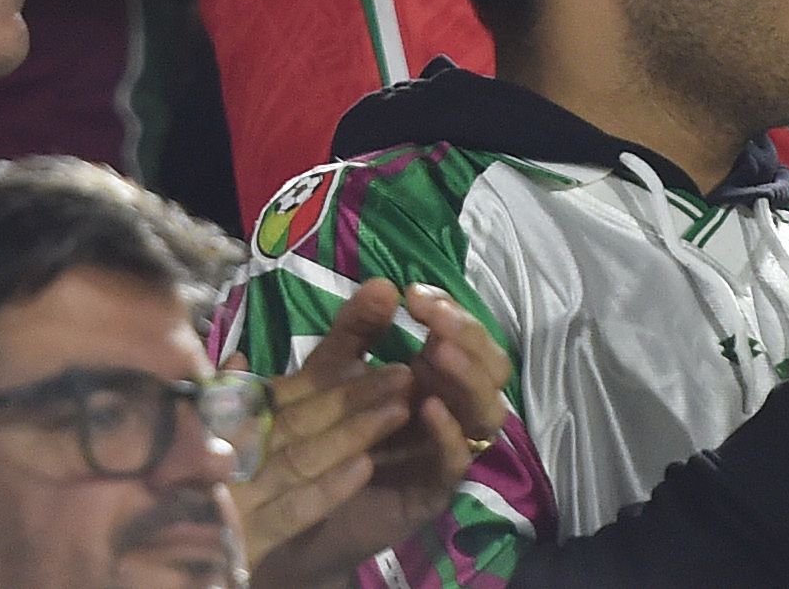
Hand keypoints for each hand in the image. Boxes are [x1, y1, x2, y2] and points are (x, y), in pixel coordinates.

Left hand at [240, 279, 507, 588]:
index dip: (451, 312)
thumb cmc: (323, 432)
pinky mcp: (434, 490)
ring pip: (487, 413)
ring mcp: (447, 450)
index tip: (416, 295)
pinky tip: (428, 408)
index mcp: (434, 378)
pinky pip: (458, 462)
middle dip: (470, 338)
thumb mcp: (332, 369)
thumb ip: (356, 328)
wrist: (297, 504)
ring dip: (468, 379)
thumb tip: (384, 283)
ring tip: (439, 354)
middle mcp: (451, 410)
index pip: (466, 338)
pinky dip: (449, 433)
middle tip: (437, 321)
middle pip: (491, 370)